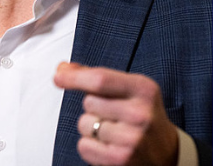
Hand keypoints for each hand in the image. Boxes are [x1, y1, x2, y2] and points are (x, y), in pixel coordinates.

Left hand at [54, 62, 177, 165]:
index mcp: (143, 89)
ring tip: (114, 131)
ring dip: (91, 128)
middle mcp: (140, 113)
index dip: (74, 77)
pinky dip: (90, 146)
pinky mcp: (121, 159)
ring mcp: (132, 138)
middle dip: (92, 107)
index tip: (58, 76)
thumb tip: (62, 69)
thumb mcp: (129, 89)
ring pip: (84, 124)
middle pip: (88, 102)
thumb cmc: (142, 116)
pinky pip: (84, 145)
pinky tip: (109, 146)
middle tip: (114, 115)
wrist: (168, 153)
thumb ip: (96, 76)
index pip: (100, 80)